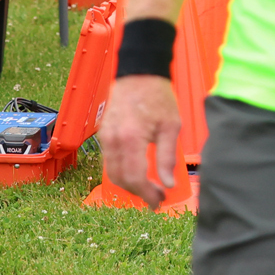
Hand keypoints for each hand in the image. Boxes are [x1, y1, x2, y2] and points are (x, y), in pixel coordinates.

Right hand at [99, 74, 181, 208]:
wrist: (139, 74)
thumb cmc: (157, 96)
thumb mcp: (171, 126)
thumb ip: (167, 157)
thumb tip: (168, 183)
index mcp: (131, 138)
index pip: (135, 177)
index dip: (146, 193)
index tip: (159, 200)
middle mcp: (113, 140)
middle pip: (120, 179)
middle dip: (138, 192)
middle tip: (156, 198)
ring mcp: (105, 137)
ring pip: (112, 173)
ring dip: (129, 185)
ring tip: (149, 188)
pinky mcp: (104, 135)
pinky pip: (110, 161)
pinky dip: (122, 172)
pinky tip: (138, 173)